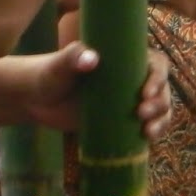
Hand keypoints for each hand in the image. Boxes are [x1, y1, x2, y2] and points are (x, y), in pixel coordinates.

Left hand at [19, 34, 172, 142]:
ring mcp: (126, 99)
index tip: (146, 91)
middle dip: (160, 101)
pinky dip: (154, 130)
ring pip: (159, 107)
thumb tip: (92, 58)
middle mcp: (128, 77)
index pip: (154, 63)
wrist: (34, 99)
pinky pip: (146, 124)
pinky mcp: (121, 119)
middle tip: (141, 112)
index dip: (157, 76)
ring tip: (147, 130)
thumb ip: (71, 58)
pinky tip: (147, 137)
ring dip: (161, 118)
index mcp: (120, 58)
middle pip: (161, 87)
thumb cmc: (46, 74)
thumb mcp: (58, 66)